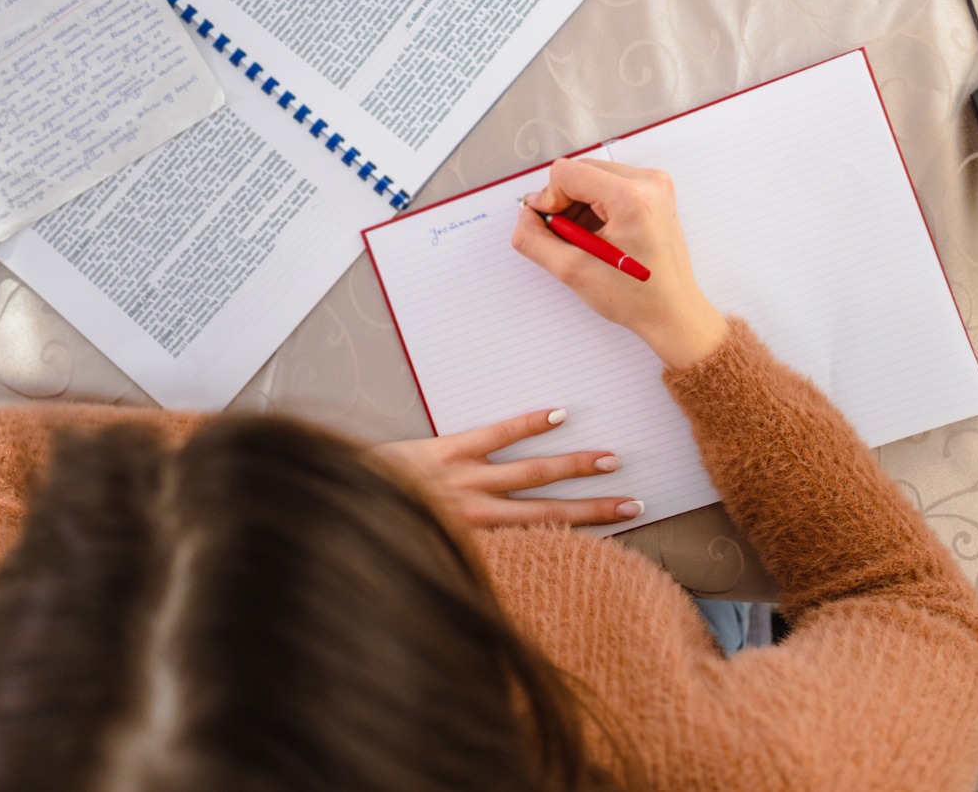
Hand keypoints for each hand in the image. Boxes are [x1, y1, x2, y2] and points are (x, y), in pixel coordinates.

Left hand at [369, 408, 644, 528]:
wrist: (342, 505)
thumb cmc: (385, 530)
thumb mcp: (429, 554)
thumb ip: (464, 555)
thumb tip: (503, 562)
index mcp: (477, 538)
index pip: (540, 536)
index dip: (579, 536)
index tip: (617, 534)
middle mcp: (478, 511)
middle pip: (548, 508)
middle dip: (593, 507)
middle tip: (635, 502)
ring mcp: (463, 477)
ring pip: (530, 472)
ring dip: (573, 466)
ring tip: (610, 460)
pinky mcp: (445, 450)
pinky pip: (493, 435)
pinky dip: (526, 424)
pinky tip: (558, 414)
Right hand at [512, 158, 727, 369]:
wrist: (673, 312)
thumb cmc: (636, 297)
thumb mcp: (572, 271)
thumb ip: (534, 240)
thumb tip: (525, 216)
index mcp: (631, 197)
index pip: (566, 173)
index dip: (549, 199)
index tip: (553, 228)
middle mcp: (648, 182)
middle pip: (579, 171)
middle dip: (564, 202)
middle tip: (570, 239)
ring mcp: (654, 185)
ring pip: (592, 177)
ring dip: (579, 206)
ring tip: (588, 242)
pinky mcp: (654, 193)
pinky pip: (609, 185)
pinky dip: (595, 207)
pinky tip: (600, 236)